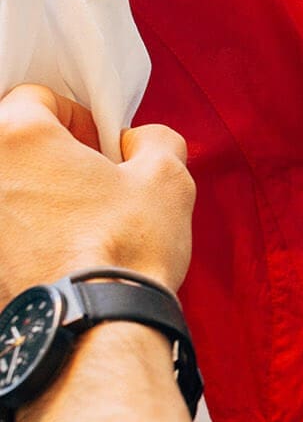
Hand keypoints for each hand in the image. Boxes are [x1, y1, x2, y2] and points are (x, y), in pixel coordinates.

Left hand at [0, 85, 195, 302]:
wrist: (93, 324)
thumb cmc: (125, 246)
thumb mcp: (167, 176)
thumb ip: (154, 140)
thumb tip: (137, 143)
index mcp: (18, 135)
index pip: (37, 97)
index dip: (78, 117)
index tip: (101, 147)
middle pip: (9, 140)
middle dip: (47, 153)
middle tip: (89, 180)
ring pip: (6, 187)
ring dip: (34, 194)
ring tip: (77, 222)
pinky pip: (4, 229)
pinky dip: (23, 233)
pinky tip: (59, 253)